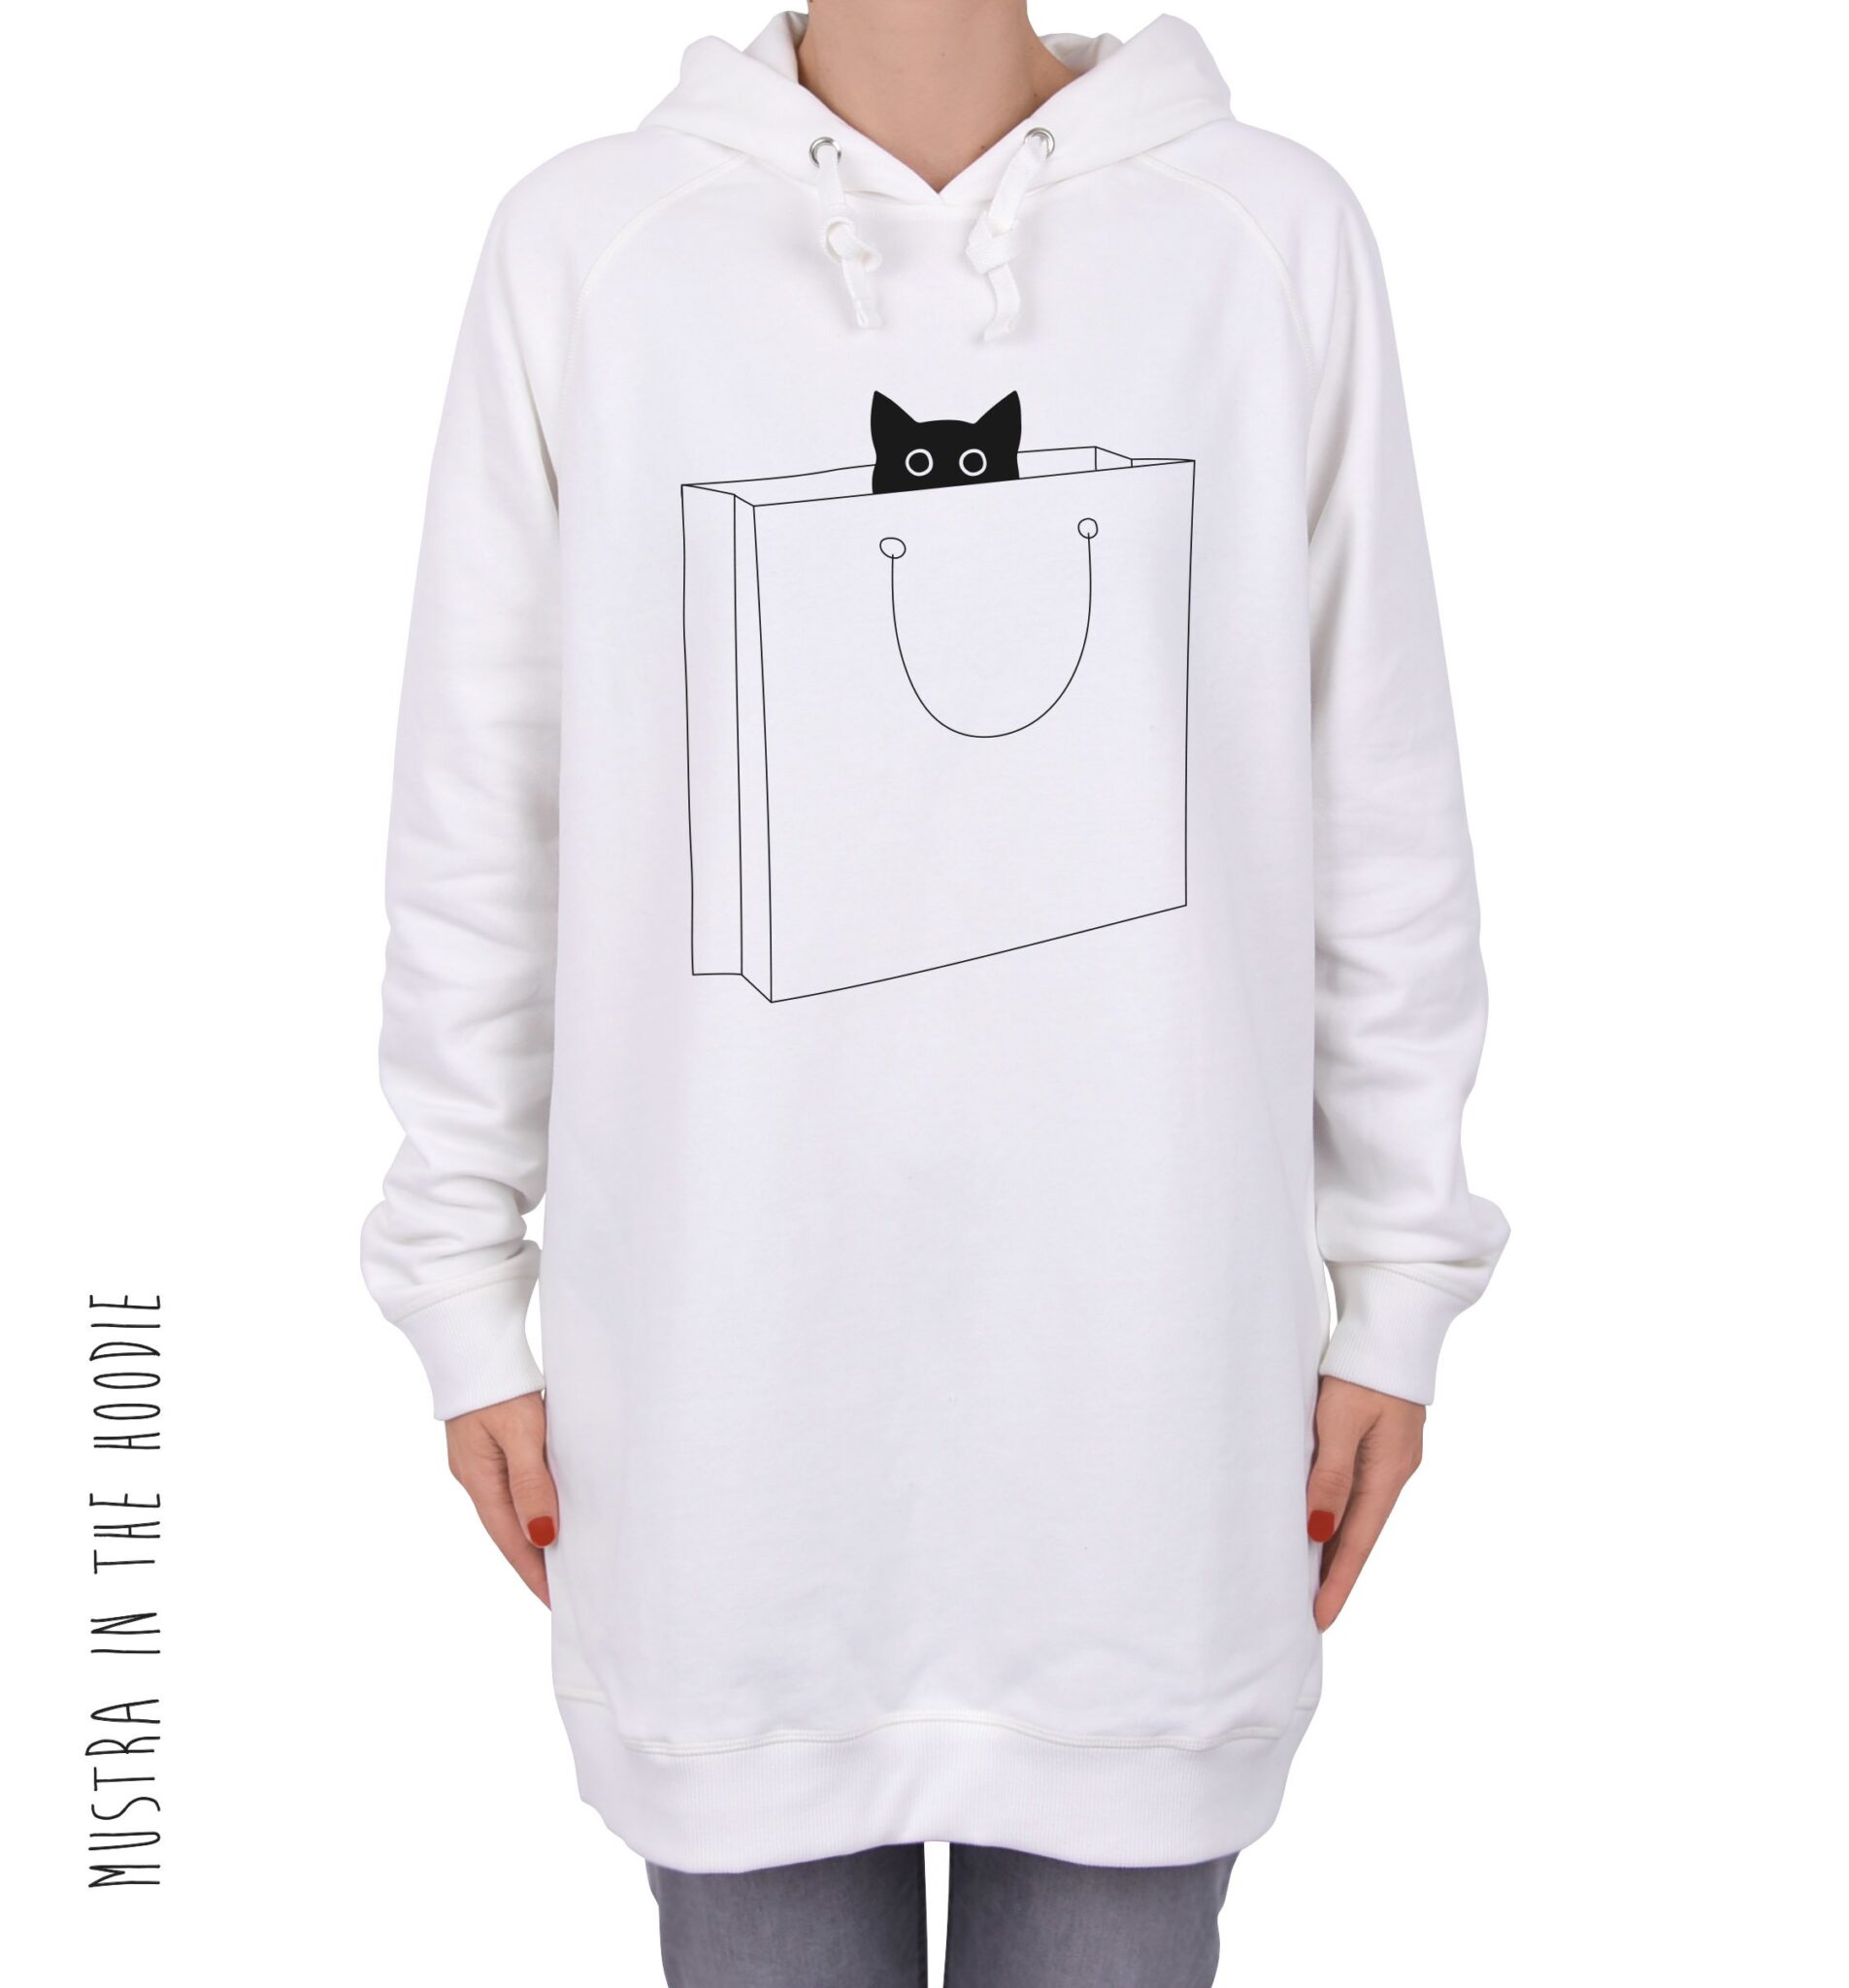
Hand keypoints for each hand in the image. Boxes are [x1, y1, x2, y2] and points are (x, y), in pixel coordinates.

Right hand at [445, 1391, 557, 1605]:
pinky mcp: (490, 1444)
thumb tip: (542, 1536)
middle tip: (567, 1592)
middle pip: (509, 1532)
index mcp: (479, 1480)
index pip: (511, 1542)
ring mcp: (480, 1462)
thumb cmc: (499, 1385)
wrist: (473, 1341)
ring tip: (564, 1560)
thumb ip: (531, 1483)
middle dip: (535, 1564)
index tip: (557, 1603)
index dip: (535, 1574)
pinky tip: (550, 1510)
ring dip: (535, 1535)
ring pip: (512, 1510)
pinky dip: (532, 1506)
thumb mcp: (520, 1432)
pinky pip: (513, 1487)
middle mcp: (476, 1477)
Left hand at [1306, 1376, 1424, 1630]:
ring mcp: (1390, 1455)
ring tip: (1309, 1575)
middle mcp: (1394, 1470)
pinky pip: (1358, 1487)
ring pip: (1359, 1510)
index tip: (1320, 1619)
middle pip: (1361, 1533)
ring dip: (1337, 1542)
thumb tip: (1318, 1532)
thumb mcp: (1339, 1423)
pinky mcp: (1380, 1438)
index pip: (1358, 1542)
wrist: (1392, 1323)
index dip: (1338, 1582)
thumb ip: (1329, 1476)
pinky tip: (1323, 1519)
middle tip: (1310, 1610)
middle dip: (1337, 1572)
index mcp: (1388, 1473)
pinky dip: (1340, 1511)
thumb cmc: (1361, 1371)